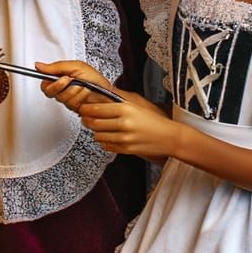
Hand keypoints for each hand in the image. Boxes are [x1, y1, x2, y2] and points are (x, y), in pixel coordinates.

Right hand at [36, 60, 113, 111]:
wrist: (107, 92)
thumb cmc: (95, 79)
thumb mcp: (76, 66)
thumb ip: (56, 67)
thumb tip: (39, 65)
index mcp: (61, 77)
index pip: (44, 82)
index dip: (50, 81)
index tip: (62, 78)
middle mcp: (62, 89)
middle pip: (49, 91)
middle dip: (62, 85)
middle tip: (70, 80)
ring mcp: (67, 99)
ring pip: (61, 97)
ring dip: (74, 90)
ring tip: (83, 86)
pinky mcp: (73, 108)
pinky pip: (70, 104)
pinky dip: (80, 96)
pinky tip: (85, 93)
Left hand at [37, 61, 174, 158]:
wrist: (168, 136)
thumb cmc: (153, 120)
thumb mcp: (136, 106)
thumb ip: (117, 105)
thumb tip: (98, 103)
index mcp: (126, 109)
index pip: (97, 109)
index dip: (86, 109)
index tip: (83, 108)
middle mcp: (124, 123)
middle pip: (94, 123)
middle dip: (87, 121)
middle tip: (85, 118)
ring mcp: (124, 137)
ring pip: (98, 136)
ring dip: (96, 132)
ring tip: (99, 128)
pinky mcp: (126, 149)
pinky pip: (106, 146)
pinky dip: (104, 142)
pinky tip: (108, 137)